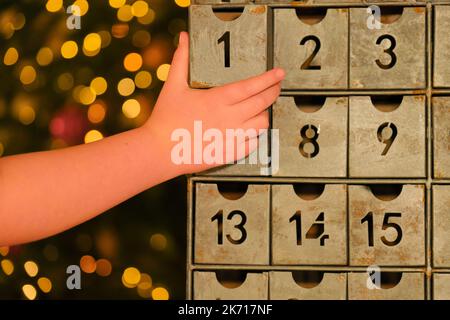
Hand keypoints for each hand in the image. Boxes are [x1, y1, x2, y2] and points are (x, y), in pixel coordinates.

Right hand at [143, 31, 284, 174]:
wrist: (160, 150)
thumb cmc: (166, 119)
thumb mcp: (173, 85)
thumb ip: (181, 59)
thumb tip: (183, 38)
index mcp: (218, 99)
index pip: (253, 86)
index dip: (269, 78)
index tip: (279, 73)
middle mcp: (230, 118)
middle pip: (263, 103)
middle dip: (274, 92)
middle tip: (277, 86)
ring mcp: (232, 137)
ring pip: (262, 124)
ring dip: (265, 114)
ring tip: (262, 108)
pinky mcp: (230, 153)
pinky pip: (254, 143)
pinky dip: (256, 135)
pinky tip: (252, 129)